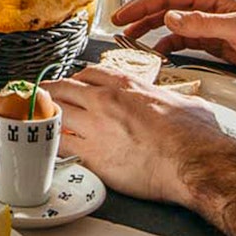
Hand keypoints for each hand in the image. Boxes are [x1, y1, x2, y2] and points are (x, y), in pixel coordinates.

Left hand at [44, 66, 228, 206]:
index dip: (77, 78)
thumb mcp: (187, 103)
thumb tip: (178, 103)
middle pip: (63, 87)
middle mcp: (105, 101)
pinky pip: (59, 145)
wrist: (195, 162)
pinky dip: (51, 143)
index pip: (89, 73)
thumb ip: (172, 99)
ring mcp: (95, 126)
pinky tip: (48, 145)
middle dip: (51, 91)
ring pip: (55, 112)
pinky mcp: (92, 154)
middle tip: (44, 97)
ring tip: (39, 119)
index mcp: (127, 86)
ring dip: (46, 115)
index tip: (74, 84)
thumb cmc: (195, 137)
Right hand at [112, 0, 235, 76]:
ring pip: (168, 25)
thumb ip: (202, 23)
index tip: (122, 14)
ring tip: (130, 42)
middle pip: (162, 8)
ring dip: (148, 32)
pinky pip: (180, 42)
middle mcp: (203, 9)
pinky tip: (157, 55)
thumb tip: (169, 18)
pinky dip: (166, 48)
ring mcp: (205, 25)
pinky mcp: (209, 42)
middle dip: (138, 16)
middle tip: (117, 26)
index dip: (141, 4)